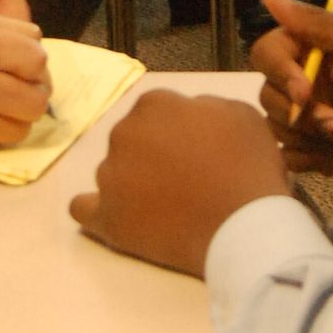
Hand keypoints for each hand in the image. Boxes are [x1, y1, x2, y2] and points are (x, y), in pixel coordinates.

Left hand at [69, 90, 289, 276]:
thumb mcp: (240, 114)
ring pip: (113, 173)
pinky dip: (97, 210)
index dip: (179, 130)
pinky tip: (116, 214)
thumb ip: (206, 107)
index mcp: (154, 104)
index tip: (198, 150)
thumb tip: (190, 115)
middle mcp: (123, 134)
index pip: (157, 111)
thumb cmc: (249, 167)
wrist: (244, 227)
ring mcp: (110, 176)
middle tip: (185, 179)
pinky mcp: (107, 217)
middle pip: (132, 140)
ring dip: (133, 183)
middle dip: (153, 154)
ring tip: (167, 207)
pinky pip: (83, 208)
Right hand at [250, 0, 332, 175]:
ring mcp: (305, 117)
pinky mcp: (314, 149)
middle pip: (268, 97)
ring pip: (277, 129)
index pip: (266, 55)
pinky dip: (312, 157)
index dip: (279, 74)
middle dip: (304, 115)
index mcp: (306, 50)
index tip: (304, 92)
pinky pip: (290, 157)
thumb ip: (315, 21)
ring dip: (314, 137)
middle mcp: (300, 82)